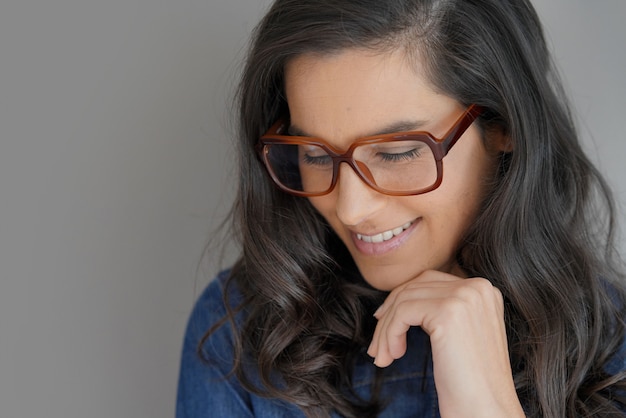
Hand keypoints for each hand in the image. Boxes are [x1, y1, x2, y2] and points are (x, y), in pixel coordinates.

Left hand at [367, 270, 524, 417]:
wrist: (486, 410)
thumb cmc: (471, 381)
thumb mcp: (458, 333)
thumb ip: (440, 308)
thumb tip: (397, 297)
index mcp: (483, 290)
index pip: (429, 280)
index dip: (401, 300)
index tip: (384, 323)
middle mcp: (477, 287)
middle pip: (414, 287)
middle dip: (389, 315)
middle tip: (377, 345)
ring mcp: (464, 297)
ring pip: (404, 300)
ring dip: (386, 330)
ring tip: (382, 356)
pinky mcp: (447, 312)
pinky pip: (402, 313)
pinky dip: (389, 334)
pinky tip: (393, 356)